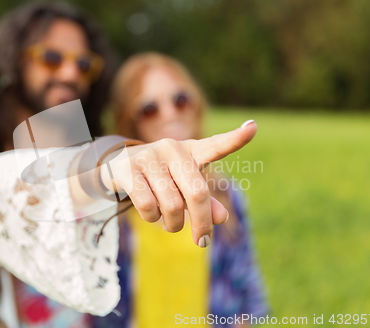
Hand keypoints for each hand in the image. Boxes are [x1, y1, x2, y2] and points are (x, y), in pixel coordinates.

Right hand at [102, 119, 256, 246]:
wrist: (117, 166)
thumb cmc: (159, 178)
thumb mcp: (182, 187)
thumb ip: (204, 202)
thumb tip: (222, 218)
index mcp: (190, 151)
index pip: (215, 145)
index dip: (235, 138)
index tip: (252, 127)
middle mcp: (171, 148)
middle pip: (197, 192)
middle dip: (202, 223)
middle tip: (202, 241)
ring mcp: (148, 156)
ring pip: (171, 205)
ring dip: (173, 224)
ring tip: (169, 223)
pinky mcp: (127, 169)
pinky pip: (148, 206)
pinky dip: (152, 218)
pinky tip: (151, 214)